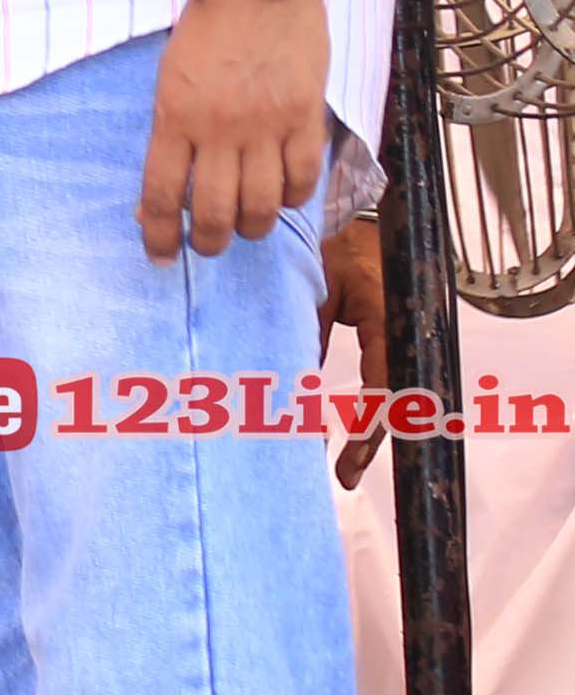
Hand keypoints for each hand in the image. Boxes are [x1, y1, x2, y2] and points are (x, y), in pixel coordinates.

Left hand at [146, 0, 331, 261]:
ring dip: (252, 228)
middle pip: (213, 209)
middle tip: (207, 247)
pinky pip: (303, 176)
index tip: (160, 255)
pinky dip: (294, 198)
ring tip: (246, 230)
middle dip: (208, 241)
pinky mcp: (305, 116)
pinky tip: (284, 200)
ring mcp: (266, 125)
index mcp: (174, 117)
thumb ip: (171, 130)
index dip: (158, 233)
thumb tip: (167, 186)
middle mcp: (219, 129)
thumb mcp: (169, 78)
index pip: (161, 194)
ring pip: (261, 203)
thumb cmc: (206, 28)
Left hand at [327, 205, 394, 484]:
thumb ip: (309, 336)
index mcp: (389, 319)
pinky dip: (367, 406)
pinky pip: (385, 377)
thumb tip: (291, 393)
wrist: (357, 218)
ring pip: (393, 392)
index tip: (346, 460)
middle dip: (370, 439)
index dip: (366, 426)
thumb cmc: (333, 248)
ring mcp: (404, 334)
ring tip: (346, 465)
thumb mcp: (316, 292)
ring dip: (369, 426)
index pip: (384, 384)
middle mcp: (404, 331)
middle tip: (345, 476)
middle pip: (396, 399)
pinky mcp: (393, 335)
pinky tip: (344, 428)